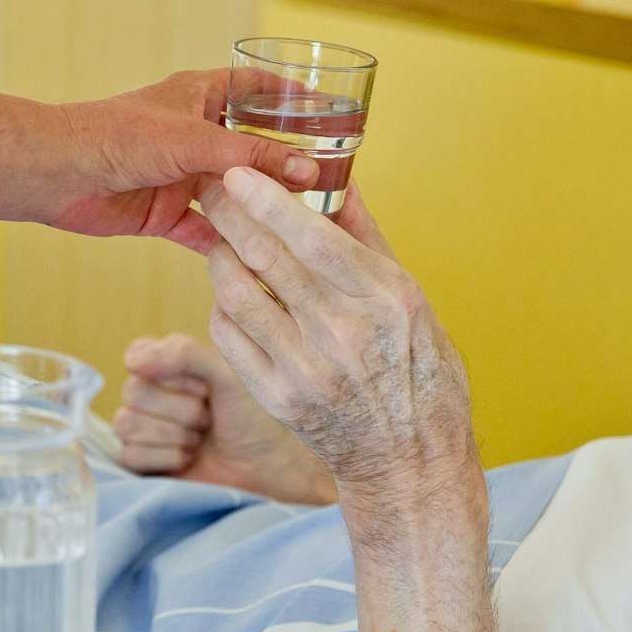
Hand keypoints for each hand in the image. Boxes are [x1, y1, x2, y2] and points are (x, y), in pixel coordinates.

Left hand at [48, 70, 319, 251]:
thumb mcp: (196, 141)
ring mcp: (180, 175)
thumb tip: (308, 172)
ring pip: (233, 194)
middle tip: (333, 182)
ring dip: (261, 209)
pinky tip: (260, 260)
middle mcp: (194, 135)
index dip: (294, 96)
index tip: (334, 111)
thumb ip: (252, 157)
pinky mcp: (164, 212)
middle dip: (286, 164)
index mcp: (201, 96)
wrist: (57, 174)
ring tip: (305, 226)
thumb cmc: (117, 137)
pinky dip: (228, 244)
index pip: (258, 88)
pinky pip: (205, 231)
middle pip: (252, 148)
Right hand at [114, 334, 337, 504]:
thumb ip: (186, 354)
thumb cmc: (252, 418)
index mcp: (166, 365)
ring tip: (200, 439)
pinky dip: (166, 458)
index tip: (204, 387)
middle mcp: (149, 394)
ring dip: (175, 435)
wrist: (265, 469)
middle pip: (133, 392)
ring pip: (127, 424)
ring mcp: (142, 429)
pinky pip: (129, 455)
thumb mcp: (228, 375)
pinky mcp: (140, 462)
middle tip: (208, 418)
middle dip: (181, 410)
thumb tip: (133, 361)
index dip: (171, 374)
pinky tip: (188, 459)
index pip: (137, 355)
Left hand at [198, 168, 477, 511]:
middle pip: (266, 258)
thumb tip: (340, 178)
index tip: (239, 172)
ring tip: (222, 240)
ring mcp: (306, 369)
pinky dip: (223, 305)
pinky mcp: (277, 398)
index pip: (312, 237)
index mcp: (386, 299)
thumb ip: (368, 238)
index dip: (268, 200)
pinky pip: (229, 337)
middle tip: (211, 188)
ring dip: (220, 257)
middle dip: (229, 214)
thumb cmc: (420, 373)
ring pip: (236, 294)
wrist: (408, 459)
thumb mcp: (413, 299)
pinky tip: (231, 291)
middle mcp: (343, 332)